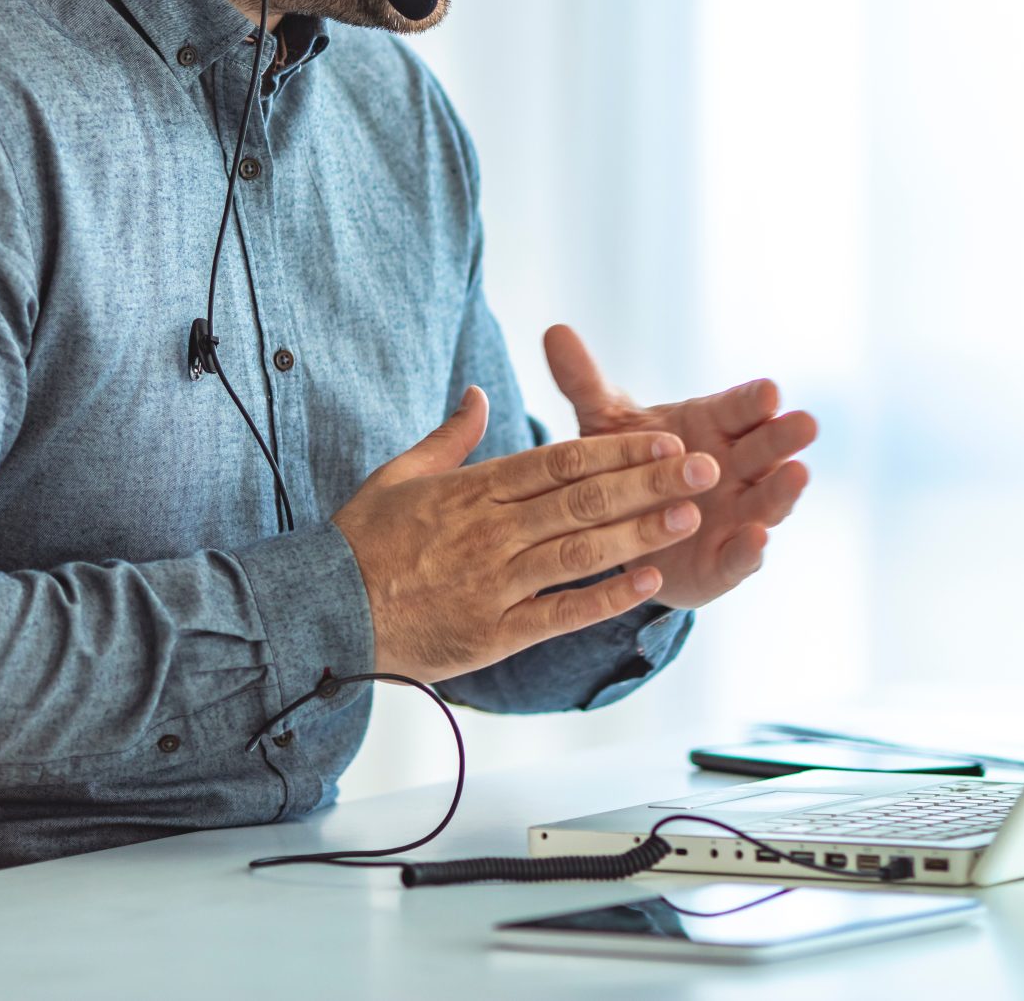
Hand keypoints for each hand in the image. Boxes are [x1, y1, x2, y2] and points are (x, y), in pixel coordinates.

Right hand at [331, 386, 721, 682]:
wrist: (322, 612)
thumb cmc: (362, 542)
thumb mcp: (399, 475)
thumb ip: (449, 436)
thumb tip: (476, 391)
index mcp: (473, 489)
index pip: (560, 462)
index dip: (618, 450)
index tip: (664, 440)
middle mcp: (489, 531)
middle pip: (582, 500)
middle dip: (648, 483)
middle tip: (701, 469)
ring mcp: (493, 582)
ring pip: (578, 551)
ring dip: (637, 533)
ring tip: (689, 517)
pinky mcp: (493, 632)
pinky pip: (558, 613)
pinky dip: (604, 598)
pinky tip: (647, 583)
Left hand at [543, 325, 815, 608]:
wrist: (620, 535)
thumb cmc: (625, 468)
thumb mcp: (603, 426)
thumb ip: (585, 384)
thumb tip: (553, 331)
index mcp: (714, 427)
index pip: (741, 408)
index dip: (755, 400)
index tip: (769, 390)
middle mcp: (736, 468)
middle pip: (766, 448)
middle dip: (784, 436)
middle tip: (805, 423)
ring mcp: (737, 514)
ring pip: (767, 500)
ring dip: (783, 490)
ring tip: (797, 475)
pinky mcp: (725, 562)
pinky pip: (742, 557)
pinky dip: (751, 550)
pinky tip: (757, 539)